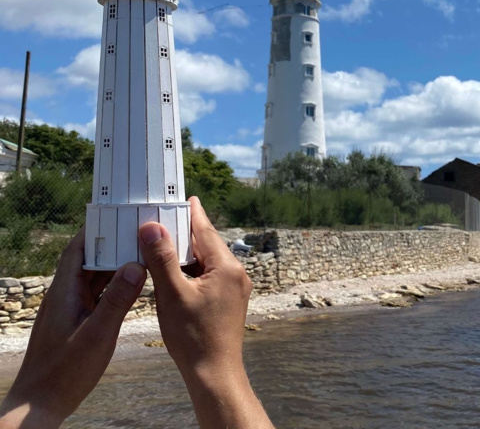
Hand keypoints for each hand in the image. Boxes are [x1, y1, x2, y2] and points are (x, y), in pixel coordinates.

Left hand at [0, 229, 145, 428]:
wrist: (40, 404)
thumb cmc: (64, 373)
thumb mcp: (97, 335)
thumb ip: (117, 300)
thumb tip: (136, 265)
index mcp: (64, 293)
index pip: (77, 250)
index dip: (94, 229)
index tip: (116, 213)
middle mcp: (65, 297)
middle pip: (88, 260)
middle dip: (111, 243)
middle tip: (137, 229)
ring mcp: (69, 311)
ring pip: (93, 278)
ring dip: (114, 264)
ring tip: (141, 251)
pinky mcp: (75, 324)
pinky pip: (96, 295)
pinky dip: (114, 286)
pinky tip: (133, 285)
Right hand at [138, 196, 272, 428]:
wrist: (214, 373)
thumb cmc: (194, 337)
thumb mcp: (172, 294)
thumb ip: (162, 259)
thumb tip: (152, 227)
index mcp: (227, 267)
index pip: (206, 231)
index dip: (193, 213)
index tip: (186, 197)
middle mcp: (237, 273)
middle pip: (208, 244)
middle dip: (186, 232)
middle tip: (166, 216)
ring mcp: (235, 288)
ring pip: (208, 261)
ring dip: (187, 252)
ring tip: (164, 241)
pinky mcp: (229, 300)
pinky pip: (210, 275)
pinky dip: (192, 270)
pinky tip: (174, 271)